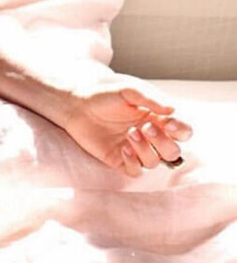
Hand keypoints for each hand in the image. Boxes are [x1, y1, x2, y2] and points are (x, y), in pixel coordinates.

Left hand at [63, 74, 192, 176]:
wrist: (78, 103)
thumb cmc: (106, 93)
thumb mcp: (130, 90)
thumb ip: (151, 99)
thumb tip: (173, 109)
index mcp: (159, 118)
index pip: (183, 132)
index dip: (182, 131)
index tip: (169, 123)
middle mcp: (150, 136)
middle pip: (172, 152)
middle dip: (164, 143)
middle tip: (147, 128)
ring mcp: (134, 149)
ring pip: (154, 162)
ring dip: (146, 150)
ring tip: (130, 132)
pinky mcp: (118, 159)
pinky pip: (134, 171)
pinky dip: (133, 163)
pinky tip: (124, 148)